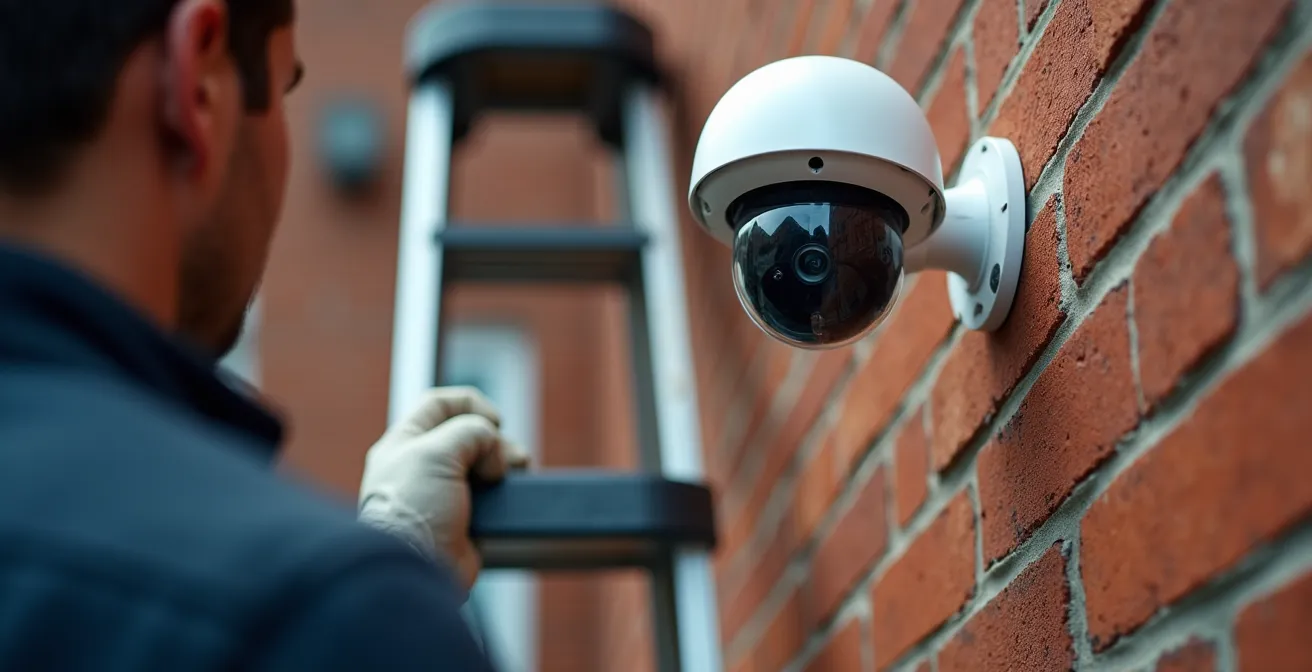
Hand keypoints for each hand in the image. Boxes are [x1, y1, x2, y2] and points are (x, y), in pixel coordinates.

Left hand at [357, 386, 527, 591]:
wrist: (417, 567)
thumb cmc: (414, 510)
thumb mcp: (437, 452)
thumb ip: (470, 431)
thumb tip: (493, 447)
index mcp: (403, 443)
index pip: (438, 404)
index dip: (470, 404)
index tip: (494, 422)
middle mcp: (421, 466)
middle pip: (469, 434)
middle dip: (496, 440)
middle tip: (508, 459)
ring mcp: (444, 493)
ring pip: (485, 463)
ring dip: (507, 462)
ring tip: (516, 473)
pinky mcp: (464, 519)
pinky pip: (492, 495)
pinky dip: (507, 490)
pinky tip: (512, 493)